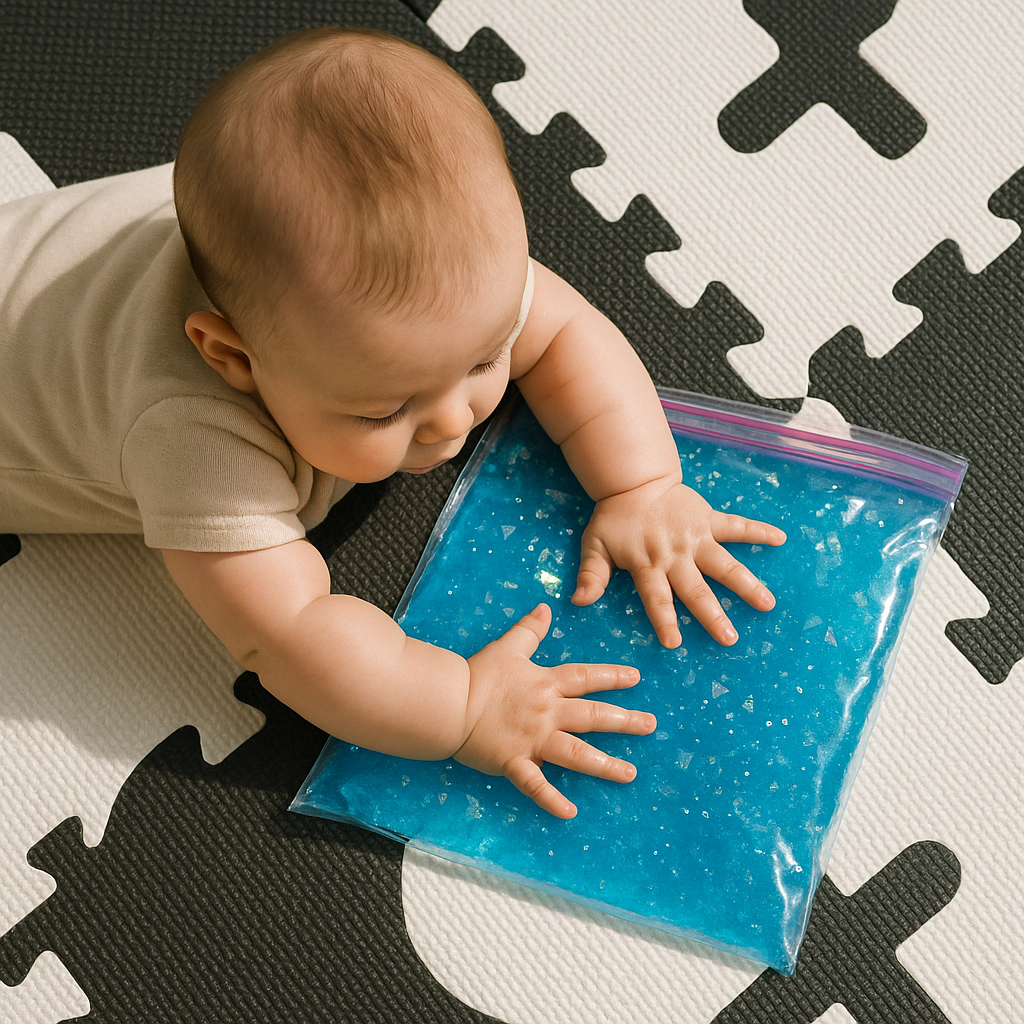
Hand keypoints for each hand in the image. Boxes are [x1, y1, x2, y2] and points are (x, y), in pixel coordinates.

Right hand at [456, 604, 656, 818]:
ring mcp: (532, 739)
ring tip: (629, 774)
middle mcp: (546, 712)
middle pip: (592, 716)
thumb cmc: (477, 674)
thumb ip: (530, 630)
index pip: (585, 678)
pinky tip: (570, 813)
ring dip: (603, 765)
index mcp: (545, 684)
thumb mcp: (507, 646)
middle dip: (624, 721)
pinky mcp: (514, 762)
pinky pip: (535, 785)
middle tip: (650, 725)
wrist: (448, 702)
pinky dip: (552, 800)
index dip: (612, 677)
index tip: (636, 679)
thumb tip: (545, 607)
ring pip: (575, 752)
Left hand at [572, 478, 785, 647]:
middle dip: (713, 615)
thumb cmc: (614, 518)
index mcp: (648, 564)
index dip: (664, 620)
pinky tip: (780, 538)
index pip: (657, 598)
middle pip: (696, 589)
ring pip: (724, 564)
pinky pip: (736, 525)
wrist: (635, 481)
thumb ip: (591, 574)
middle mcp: (676, 554)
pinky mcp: (709, 520)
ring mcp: (696, 537)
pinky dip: (758, 530)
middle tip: (730, 638)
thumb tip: (578, 601)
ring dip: (746, 584)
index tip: (674, 643)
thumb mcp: (595, 545)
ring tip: (767, 604)